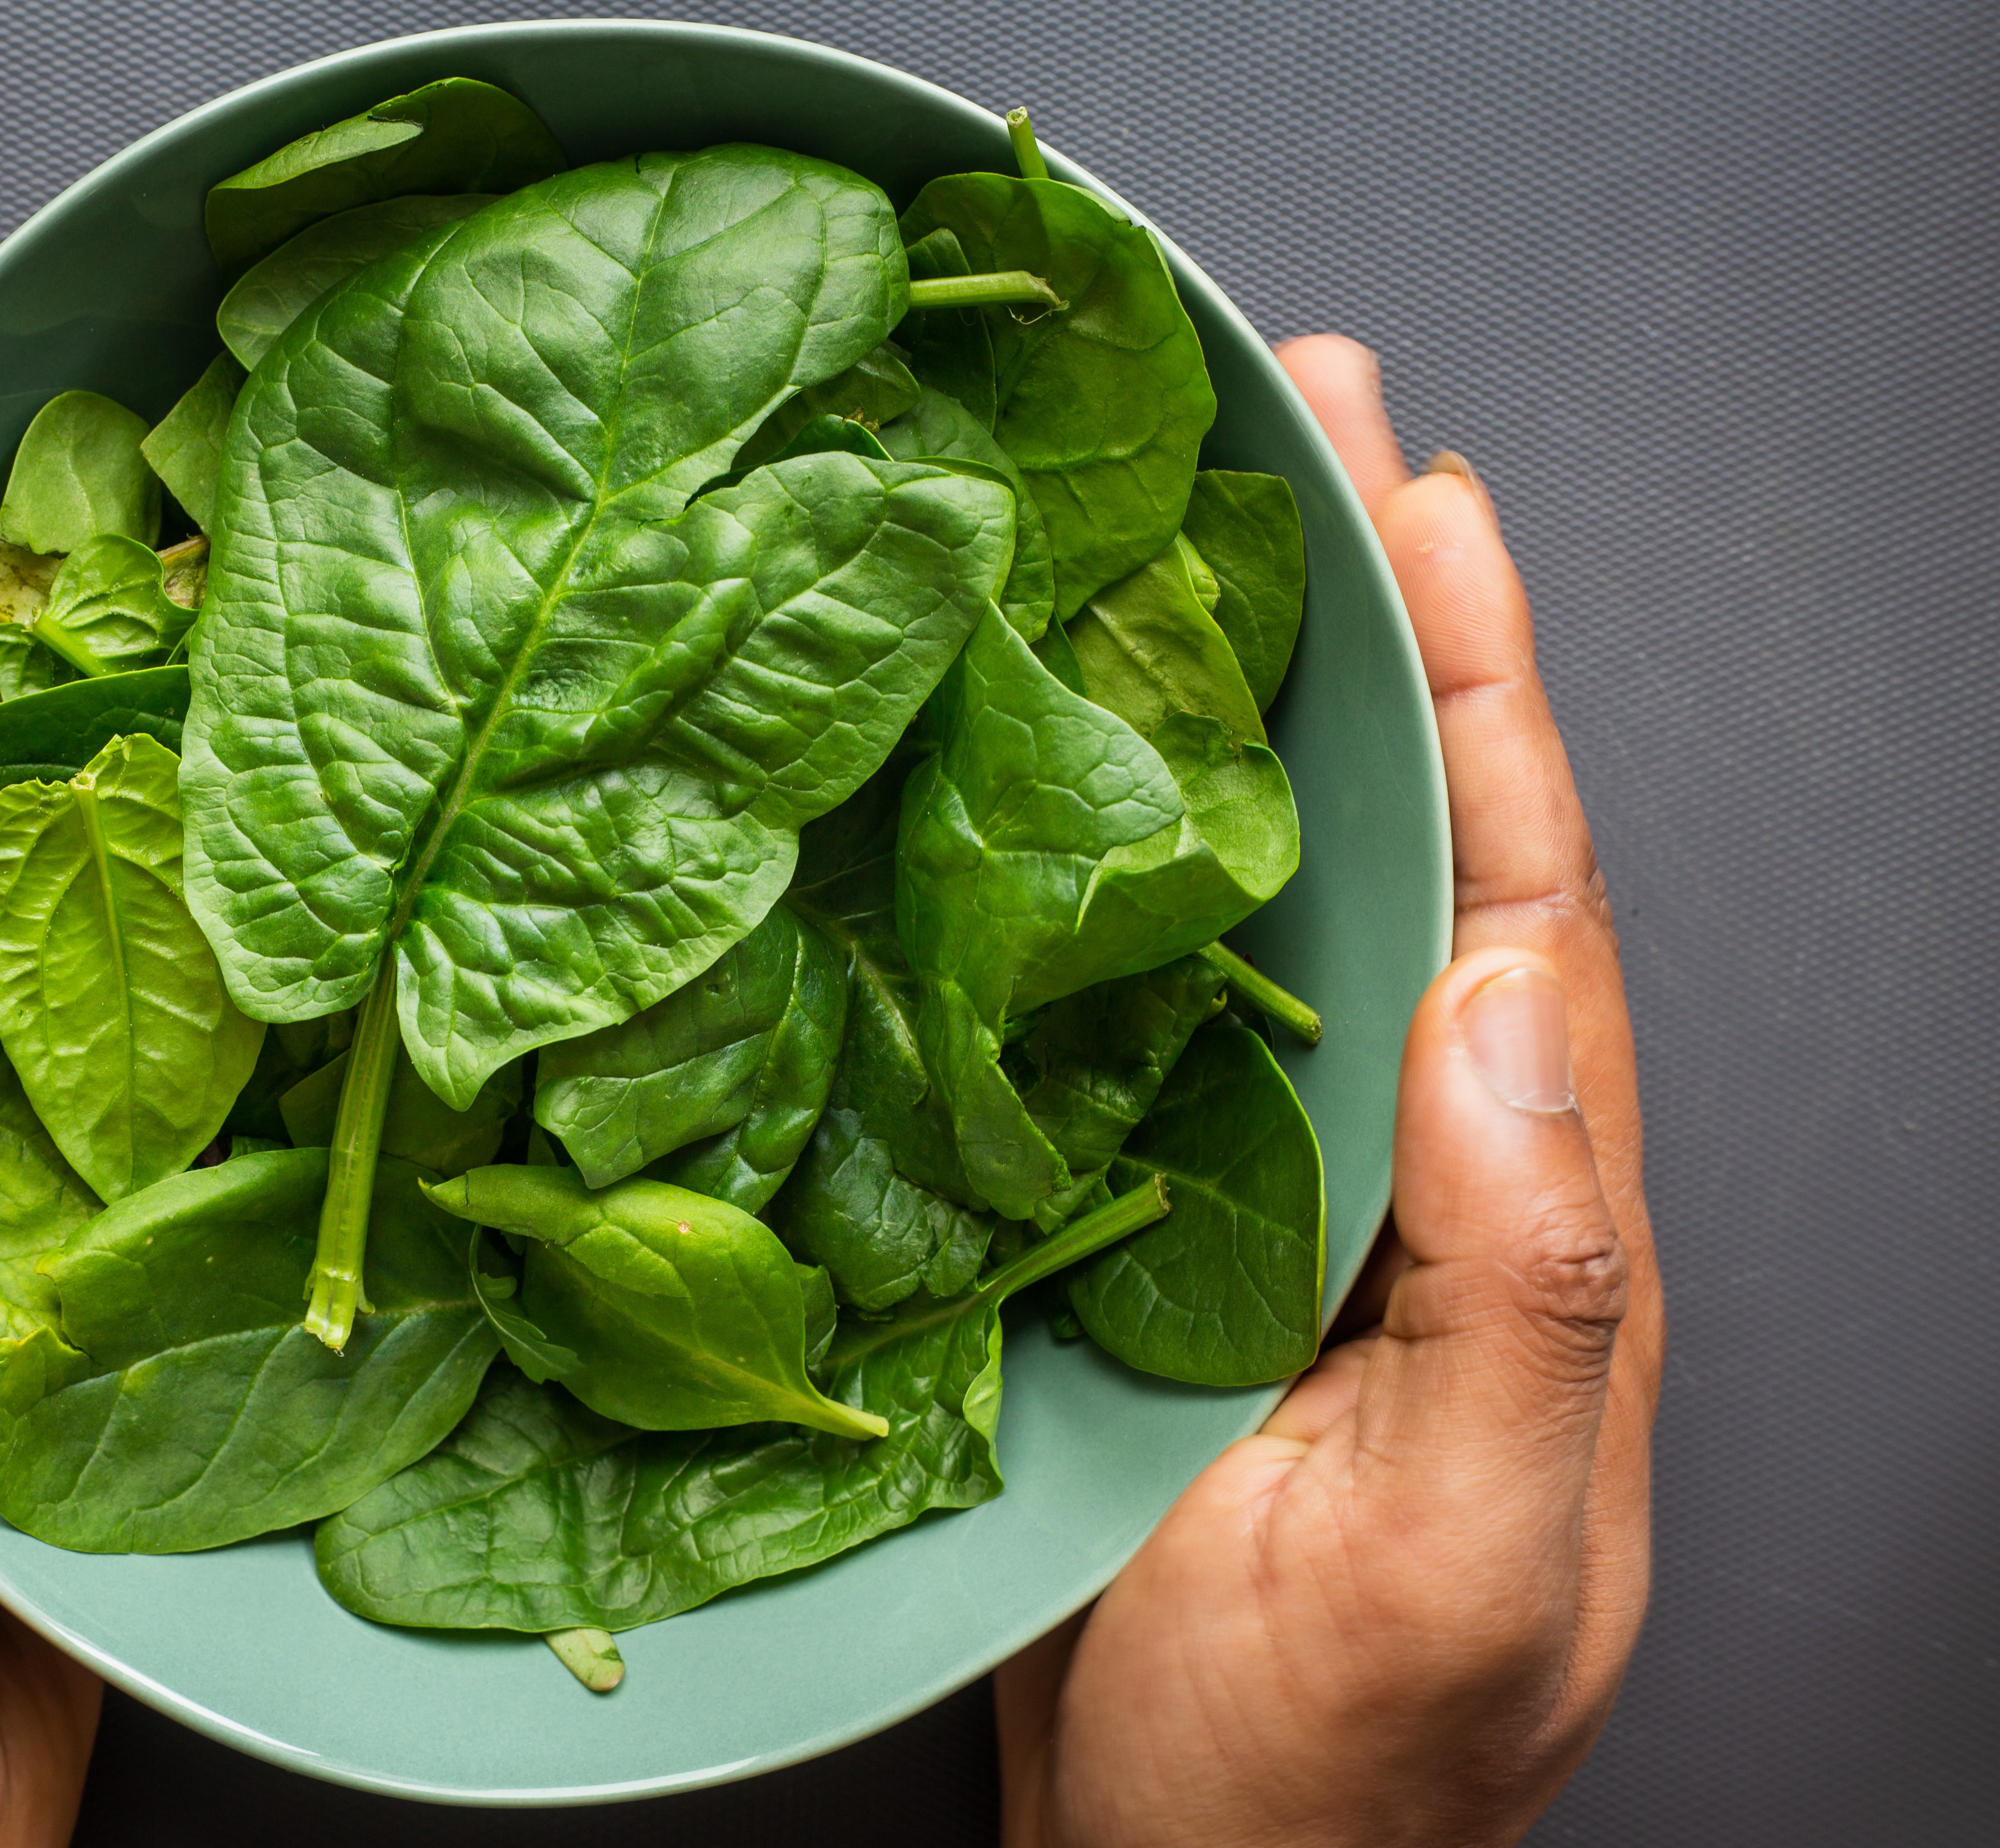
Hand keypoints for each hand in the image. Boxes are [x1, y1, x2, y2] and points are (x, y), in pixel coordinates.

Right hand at [997, 336, 1662, 1846]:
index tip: (1422, 497)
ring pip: (1264, 905)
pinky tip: (1032, 776)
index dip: (1479, 684)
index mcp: (1523, 1217)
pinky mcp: (1138, 1235)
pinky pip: (1128, 1015)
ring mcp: (1270, 1196)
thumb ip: (1533, 1295)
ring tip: (1165, 531)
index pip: (1522, 894)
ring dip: (1226, 715)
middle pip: (1403, 848)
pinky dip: (1096, 874)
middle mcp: (1406, 1170)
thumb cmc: (1324, 1779)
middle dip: (1362, 624)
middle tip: (1295, 423)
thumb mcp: (1468, 1559)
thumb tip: (1512, 1010)